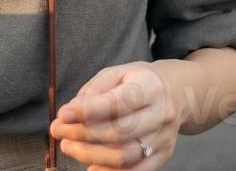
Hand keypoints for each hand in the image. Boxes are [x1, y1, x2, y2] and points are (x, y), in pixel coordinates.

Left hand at [50, 62, 183, 169]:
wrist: (177, 92)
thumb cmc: (139, 82)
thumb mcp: (117, 73)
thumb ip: (93, 92)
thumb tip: (69, 114)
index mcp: (149, 86)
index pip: (115, 102)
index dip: (86, 111)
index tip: (62, 114)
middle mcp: (161, 113)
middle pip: (119, 132)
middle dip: (82, 134)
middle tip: (58, 132)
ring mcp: (164, 137)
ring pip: (125, 155)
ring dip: (91, 155)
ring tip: (69, 146)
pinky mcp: (164, 155)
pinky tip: (91, 167)